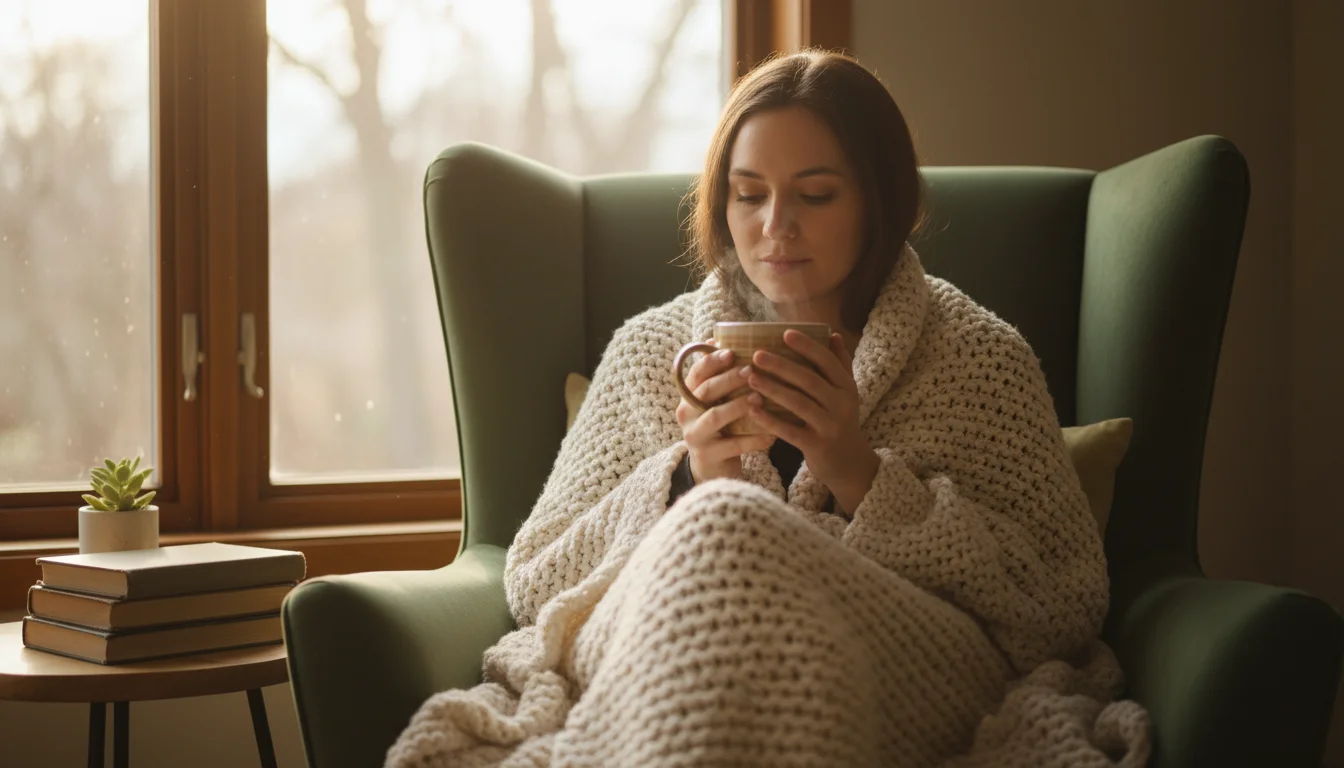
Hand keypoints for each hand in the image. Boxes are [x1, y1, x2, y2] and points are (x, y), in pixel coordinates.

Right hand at [676, 343, 776, 482]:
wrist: (712, 468)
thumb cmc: (720, 426)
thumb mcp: (716, 402)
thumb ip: (720, 378)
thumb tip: (727, 340)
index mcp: (688, 395)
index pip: (696, 373)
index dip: (711, 360)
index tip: (731, 351)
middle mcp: (686, 413)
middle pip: (706, 391)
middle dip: (729, 379)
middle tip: (751, 370)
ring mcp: (694, 435)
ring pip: (715, 416)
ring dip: (739, 405)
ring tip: (760, 398)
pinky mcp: (707, 456)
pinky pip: (733, 445)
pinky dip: (754, 439)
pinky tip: (772, 435)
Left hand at [745, 331, 878, 514]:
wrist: (850, 464)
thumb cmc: (840, 421)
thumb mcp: (846, 393)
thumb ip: (840, 364)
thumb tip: (833, 334)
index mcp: (847, 387)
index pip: (827, 362)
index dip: (807, 346)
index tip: (785, 333)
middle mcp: (841, 404)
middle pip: (809, 380)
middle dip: (782, 366)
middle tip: (757, 354)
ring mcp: (829, 426)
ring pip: (798, 403)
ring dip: (772, 389)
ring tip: (750, 377)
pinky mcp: (817, 446)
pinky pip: (790, 431)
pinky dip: (770, 420)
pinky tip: (752, 409)